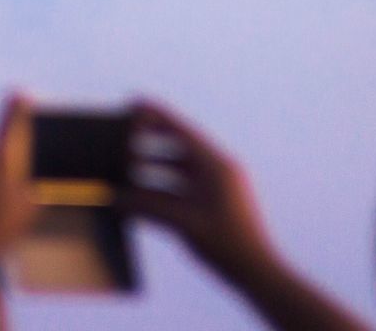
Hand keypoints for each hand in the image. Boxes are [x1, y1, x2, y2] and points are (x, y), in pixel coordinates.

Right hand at [121, 100, 277, 290]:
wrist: (258, 274)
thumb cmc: (228, 247)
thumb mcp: (185, 224)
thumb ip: (149, 209)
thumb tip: (117, 199)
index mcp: (216, 166)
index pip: (181, 132)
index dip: (157, 115)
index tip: (135, 102)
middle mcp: (217, 171)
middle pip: (178, 147)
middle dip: (150, 141)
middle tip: (123, 134)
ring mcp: (217, 187)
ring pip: (178, 171)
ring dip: (153, 170)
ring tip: (125, 168)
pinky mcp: (214, 204)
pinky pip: (182, 189)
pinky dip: (161, 191)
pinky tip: (140, 198)